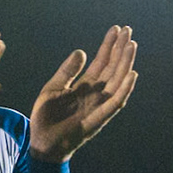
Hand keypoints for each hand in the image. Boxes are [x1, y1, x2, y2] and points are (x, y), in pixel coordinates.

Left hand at [29, 25, 138, 163]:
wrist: (41, 143)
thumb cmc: (46, 118)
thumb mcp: (53, 88)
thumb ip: (67, 71)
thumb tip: (81, 51)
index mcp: (84, 86)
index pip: (101, 62)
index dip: (108, 46)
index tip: (117, 30)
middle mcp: (96, 94)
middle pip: (112, 68)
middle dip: (121, 49)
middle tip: (129, 31)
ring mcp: (99, 105)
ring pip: (118, 81)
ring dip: (126, 63)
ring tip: (131, 45)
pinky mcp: (99, 118)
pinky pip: (116, 103)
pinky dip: (125, 89)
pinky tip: (131, 74)